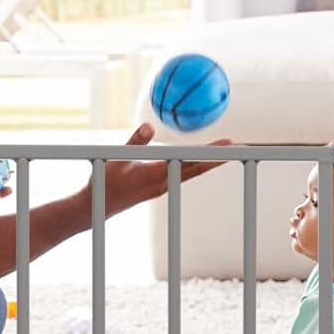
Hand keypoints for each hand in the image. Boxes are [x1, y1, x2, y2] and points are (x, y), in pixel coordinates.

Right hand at [87, 123, 231, 217]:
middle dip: (217, 158)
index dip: (211, 153)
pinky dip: (192, 167)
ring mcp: (161, 188)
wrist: (96, 209)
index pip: (191, 161)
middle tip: (237, 147)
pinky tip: (196, 162)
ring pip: (190, 174)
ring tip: (223, 154)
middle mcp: (163, 183)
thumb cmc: (103, 183)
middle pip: (197, 169)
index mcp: (156, 175)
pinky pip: (180, 176)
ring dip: (207, 164)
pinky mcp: (156, 189)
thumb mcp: (117, 158)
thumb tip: (149, 124)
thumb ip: (135, 142)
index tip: (229, 145)